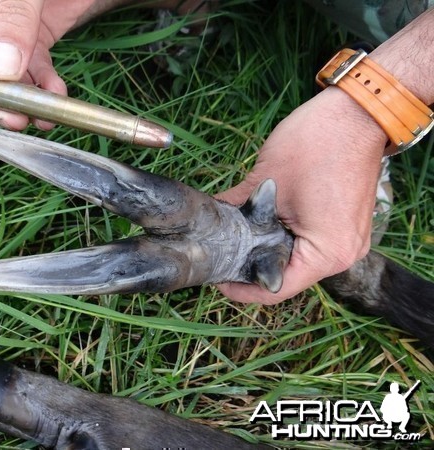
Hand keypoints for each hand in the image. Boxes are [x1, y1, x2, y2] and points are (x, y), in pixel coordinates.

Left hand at [215, 87, 386, 303]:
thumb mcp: (267, 179)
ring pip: (298, 260)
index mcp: (327, 252)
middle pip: (289, 277)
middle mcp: (344, 254)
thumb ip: (237, 207)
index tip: (218, 279)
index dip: (243, 289)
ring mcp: (349, 240)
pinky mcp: (346, 226)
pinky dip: (285, 240)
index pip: (277, 289)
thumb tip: (213, 217)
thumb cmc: (318, 143)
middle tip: (223, 259)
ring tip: (238, 243)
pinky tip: (262, 229)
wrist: (357, 113)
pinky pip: (310, 245)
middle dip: (253, 269)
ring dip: (269, 253)